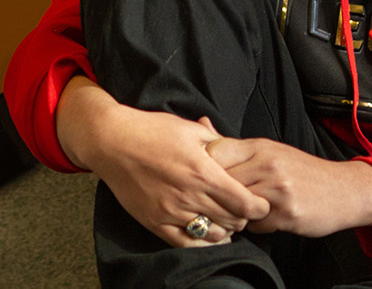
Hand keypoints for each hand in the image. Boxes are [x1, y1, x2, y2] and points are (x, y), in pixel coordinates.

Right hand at [57, 78, 268, 246]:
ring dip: (224, 229)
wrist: (111, 141)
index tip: (260, 201)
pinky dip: (201, 241)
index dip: (258, 205)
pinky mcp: (154, 221)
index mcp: (203, 171)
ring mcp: (170, 212)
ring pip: (212, 235)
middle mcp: (189, 195)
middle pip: (233, 221)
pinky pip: (185, 243)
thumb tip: (237, 151)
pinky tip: (206, 233)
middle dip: (243, 217)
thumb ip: (217, 143)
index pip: (245, 203)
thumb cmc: (151, 130)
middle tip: (242, 209)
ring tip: (224, 219)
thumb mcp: (190, 129)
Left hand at [204, 136, 371, 237]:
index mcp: (260, 147)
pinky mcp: (288, 212)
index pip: (214, 152)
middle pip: (221, 181)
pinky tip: (266, 220)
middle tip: (223, 202)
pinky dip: (256, 226)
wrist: (345, 190)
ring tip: (245, 211)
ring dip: (236, 213)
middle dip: (218, 195)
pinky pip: (256, 224)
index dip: (206, 169)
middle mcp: (268, 164)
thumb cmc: (301, 172)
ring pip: (236, 205)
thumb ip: (233, 145)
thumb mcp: (268, 151)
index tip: (207, 179)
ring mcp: (278, 189)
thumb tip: (201, 122)